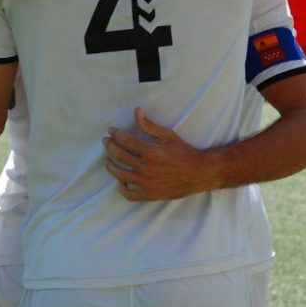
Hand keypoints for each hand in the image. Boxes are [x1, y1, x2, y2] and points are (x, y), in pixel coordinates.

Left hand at [103, 107, 220, 200]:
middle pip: (119, 156)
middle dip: (110, 146)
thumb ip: (149, 125)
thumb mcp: (168, 135)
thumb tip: (136, 111)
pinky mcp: (150, 195)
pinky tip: (121, 181)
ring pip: (120, 175)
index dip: (115, 134)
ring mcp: (147, 184)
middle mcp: (147, 169)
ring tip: (108, 160)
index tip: (111, 131)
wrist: (199, 173)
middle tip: (106, 141)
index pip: (125, 141)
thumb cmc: (184, 152)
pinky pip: (130, 195)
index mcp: (151, 152)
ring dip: (111, 166)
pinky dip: (122, 188)